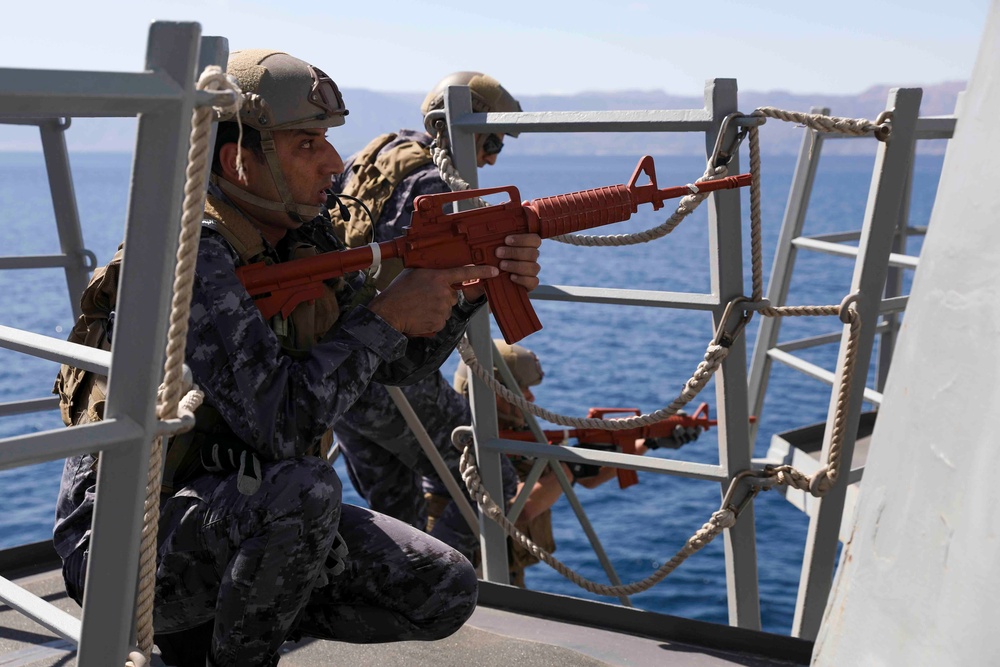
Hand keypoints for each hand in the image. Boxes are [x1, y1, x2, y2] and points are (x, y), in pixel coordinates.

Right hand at [369, 265, 498, 334]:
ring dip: (435, 309)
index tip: (495, 271)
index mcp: (438, 277)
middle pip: (452, 296)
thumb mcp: (414, 273)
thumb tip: (438, 273)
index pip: (465, 272)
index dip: (482, 271)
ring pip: (446, 309)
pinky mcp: (439, 322)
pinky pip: (440, 321)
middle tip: (423, 298)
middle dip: (441, 297)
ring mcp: (443, 309)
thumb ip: (430, 272)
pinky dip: (432, 320)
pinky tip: (420, 316)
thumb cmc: (398, 292)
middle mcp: (444, 293)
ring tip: (418, 307)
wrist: (389, 313)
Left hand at [461, 233, 541, 300]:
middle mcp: (531, 258)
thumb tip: (487, 237)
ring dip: (517, 265)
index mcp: (527, 246)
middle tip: (498, 253)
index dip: (523, 239)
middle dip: (515, 252)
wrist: (490, 280)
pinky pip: (533, 282)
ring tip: (502, 265)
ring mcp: (532, 272)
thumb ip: (496, 244)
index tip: (506, 240)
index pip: (534, 239)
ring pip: (534, 267)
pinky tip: (511, 277)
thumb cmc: (493, 260)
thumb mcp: (493, 251)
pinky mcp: (530, 284)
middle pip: (533, 253)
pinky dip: (522, 279)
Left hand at [644, 411, 702, 449]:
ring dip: (682, 433)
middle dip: (692, 432)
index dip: (699, 429)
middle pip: (694, 437)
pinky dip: (677, 436)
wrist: (657, 429)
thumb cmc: (668, 421)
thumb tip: (684, 414)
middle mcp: (687, 436)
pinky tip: (673, 432)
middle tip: (688, 427)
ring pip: (686, 439)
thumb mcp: (674, 415)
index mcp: (690, 428)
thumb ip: (680, 413)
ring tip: (677, 427)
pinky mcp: (676, 445)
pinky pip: (679, 442)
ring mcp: (682, 441)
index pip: (698, 431)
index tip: (698, 425)